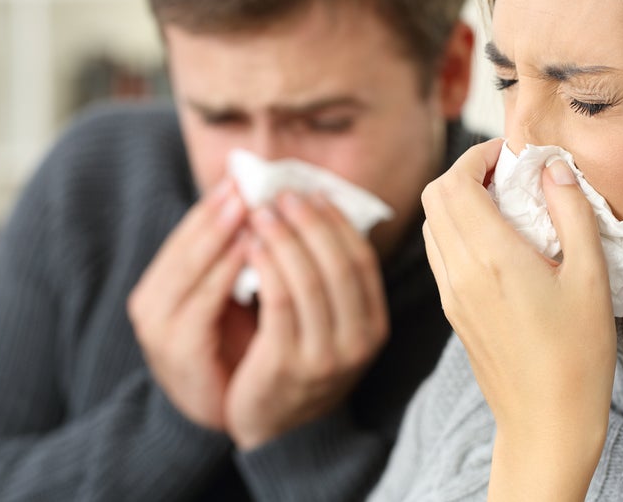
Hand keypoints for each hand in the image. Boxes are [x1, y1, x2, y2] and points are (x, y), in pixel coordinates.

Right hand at [128, 179, 257, 430]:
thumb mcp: (227, 297)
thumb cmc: (228, 350)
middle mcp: (151, 302)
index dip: (214, 204)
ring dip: (220, 234)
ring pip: (189, 267)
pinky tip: (249, 251)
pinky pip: (201, 303)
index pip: (187, 234)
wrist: (216, 414)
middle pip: (185, 244)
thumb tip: (263, 208)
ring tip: (249, 206)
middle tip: (247, 183)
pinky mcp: (176, 350)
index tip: (242, 177)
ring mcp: (159, 326)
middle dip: (218, 211)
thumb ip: (235, 259)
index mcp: (161, 285)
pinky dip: (224, 273)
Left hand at [225, 191, 389, 449]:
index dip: (338, 223)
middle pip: (337, 265)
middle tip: (283, 194)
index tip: (313, 192)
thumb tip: (316, 211)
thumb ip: (329, 280)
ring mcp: (325, 356)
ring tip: (261, 212)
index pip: (362, 261)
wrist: (278, 431)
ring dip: (284, 238)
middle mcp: (357, 341)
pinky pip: (280, 302)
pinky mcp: (287, 364)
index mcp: (373, 326)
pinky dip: (266, 266)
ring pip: (308, 280)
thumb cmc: (299, 362)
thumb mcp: (330, 325)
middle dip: (310, 222)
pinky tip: (249, 246)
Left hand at [421, 138, 615, 501]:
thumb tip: (552, 166)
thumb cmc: (578, 354)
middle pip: (434, 196)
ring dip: (457, 199)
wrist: (546, 423)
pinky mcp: (452, 311)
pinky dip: (455, 229)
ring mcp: (451, 293)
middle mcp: (460, 270)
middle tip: (506, 173)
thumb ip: (571, 212)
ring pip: (432, 223)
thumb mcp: (590, 276)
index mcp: (491, 257)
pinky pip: (439, 252)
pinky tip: (495, 240)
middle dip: (464, 171)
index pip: (456, 181)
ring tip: (502, 203)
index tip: (510, 154)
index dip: (477, 155)